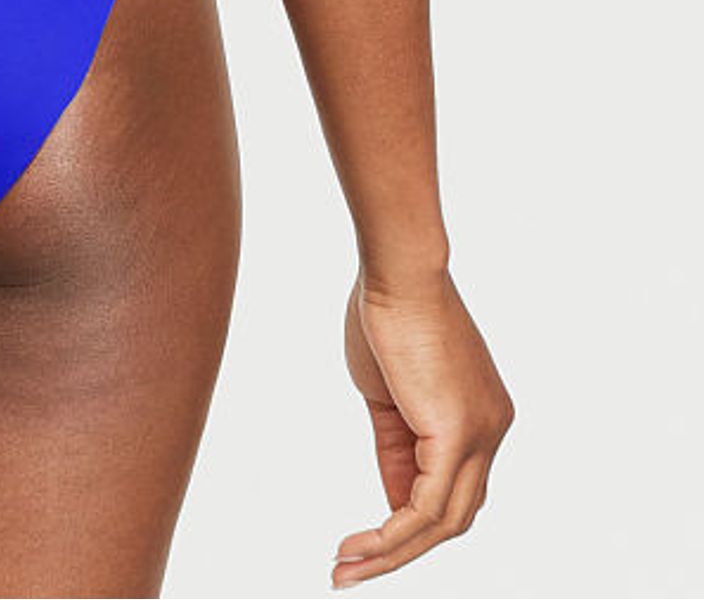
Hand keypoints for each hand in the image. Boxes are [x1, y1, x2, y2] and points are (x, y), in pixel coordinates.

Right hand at [331, 266, 513, 585]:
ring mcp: (483, 434)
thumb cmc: (386, 309)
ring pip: (444, 522)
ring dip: (392, 554)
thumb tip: (394, 497)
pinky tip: (361, 548)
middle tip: (352, 566)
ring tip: (345, 568)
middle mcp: (492, 430)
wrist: (396, 268)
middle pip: (454, 515)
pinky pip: (428, 507)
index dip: (405, 516)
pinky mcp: (460, 435)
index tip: (364, 538)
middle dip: (402, 549)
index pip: (449, 486)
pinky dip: (393, 535)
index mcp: (480, 416)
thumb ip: (397, 444)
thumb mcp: (387, 392)